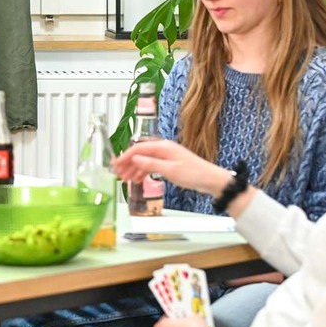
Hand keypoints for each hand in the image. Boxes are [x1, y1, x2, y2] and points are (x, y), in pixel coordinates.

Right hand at [114, 140, 232, 195]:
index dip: (125, 156)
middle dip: (127, 163)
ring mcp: (166, 156)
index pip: (138, 148)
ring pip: (144, 160)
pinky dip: (143, 172)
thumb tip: (135, 159)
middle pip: (139, 154)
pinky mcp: (169, 164)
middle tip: (117, 173)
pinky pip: (151, 166)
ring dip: (134, 169)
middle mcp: (163, 149)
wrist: (209, 179)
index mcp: (163, 147)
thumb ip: (151, 164)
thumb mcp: (170, 170)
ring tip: (125, 178)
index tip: (116, 164)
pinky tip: (138, 179)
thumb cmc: (194, 173)